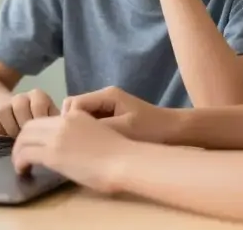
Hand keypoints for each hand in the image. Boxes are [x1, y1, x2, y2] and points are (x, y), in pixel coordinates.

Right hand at [0, 89, 58, 137]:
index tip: (43, 133)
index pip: (38, 104)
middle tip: (29, 138)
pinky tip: (6, 135)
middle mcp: (22, 97)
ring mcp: (6, 103)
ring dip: (11, 128)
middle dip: (24, 125)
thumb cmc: (40, 125)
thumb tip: (64, 133)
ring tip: (18, 137)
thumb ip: (57, 124)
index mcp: (39, 96)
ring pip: (4, 111)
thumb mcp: (52, 121)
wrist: (18, 118)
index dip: (40, 120)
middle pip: (20, 107)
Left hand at [12, 111, 130, 193]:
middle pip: (29, 126)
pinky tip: (23, 170)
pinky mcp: (53, 153)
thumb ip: (79, 135)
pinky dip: (19, 162)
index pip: (45, 119)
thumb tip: (68, 149)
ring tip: (20, 164)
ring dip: (18, 152)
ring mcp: (57, 136)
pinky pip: (25, 154)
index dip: (34, 132)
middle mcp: (63, 121)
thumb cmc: (120, 153)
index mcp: (76, 115)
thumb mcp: (97, 134)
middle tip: (22, 155)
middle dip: (21, 140)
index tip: (34, 145)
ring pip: (23, 139)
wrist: (125, 161)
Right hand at [62, 86, 176, 144]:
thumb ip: (99, 128)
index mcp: (107, 95)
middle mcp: (104, 97)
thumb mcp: (124, 129)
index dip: (69, 121)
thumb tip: (74, 130)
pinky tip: (95, 145)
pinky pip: (91, 122)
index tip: (71, 140)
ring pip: (81, 115)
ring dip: (80, 129)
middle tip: (77, 145)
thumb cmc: (151, 130)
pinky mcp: (111, 116)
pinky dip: (89, 132)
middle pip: (74, 108)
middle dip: (71, 125)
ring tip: (85, 146)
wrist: (174, 131)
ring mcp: (107, 106)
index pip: (73, 104)